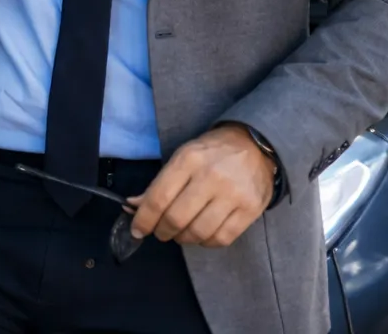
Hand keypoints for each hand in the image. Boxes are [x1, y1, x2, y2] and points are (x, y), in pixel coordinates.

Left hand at [126, 125, 275, 247]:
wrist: (255, 144)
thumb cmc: (212, 153)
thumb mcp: (182, 158)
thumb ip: (158, 185)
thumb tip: (132, 207)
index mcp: (189, 160)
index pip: (159, 198)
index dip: (144, 220)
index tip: (137, 230)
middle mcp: (211, 176)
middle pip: (177, 218)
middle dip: (162, 231)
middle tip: (161, 232)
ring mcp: (234, 194)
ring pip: (199, 232)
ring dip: (183, 239)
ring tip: (181, 233)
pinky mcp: (251, 209)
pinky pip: (222, 238)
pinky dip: (206, 243)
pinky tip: (202, 235)